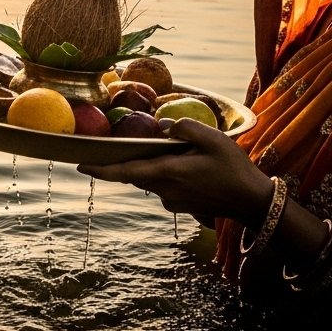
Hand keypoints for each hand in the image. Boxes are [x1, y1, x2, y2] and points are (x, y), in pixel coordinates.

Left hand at [77, 118, 272, 224]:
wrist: (252, 202)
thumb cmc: (234, 168)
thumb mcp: (214, 138)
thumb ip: (186, 128)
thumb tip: (164, 125)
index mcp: (168, 173)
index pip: (124, 172)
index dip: (99, 169)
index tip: (79, 164)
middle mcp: (164, 190)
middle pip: (133, 175)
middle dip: (121, 163)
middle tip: (108, 148)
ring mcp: (172, 200)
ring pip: (149, 179)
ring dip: (148, 166)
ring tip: (161, 150)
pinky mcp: (180, 206)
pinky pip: (163, 186)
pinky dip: (164, 173)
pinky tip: (183, 164)